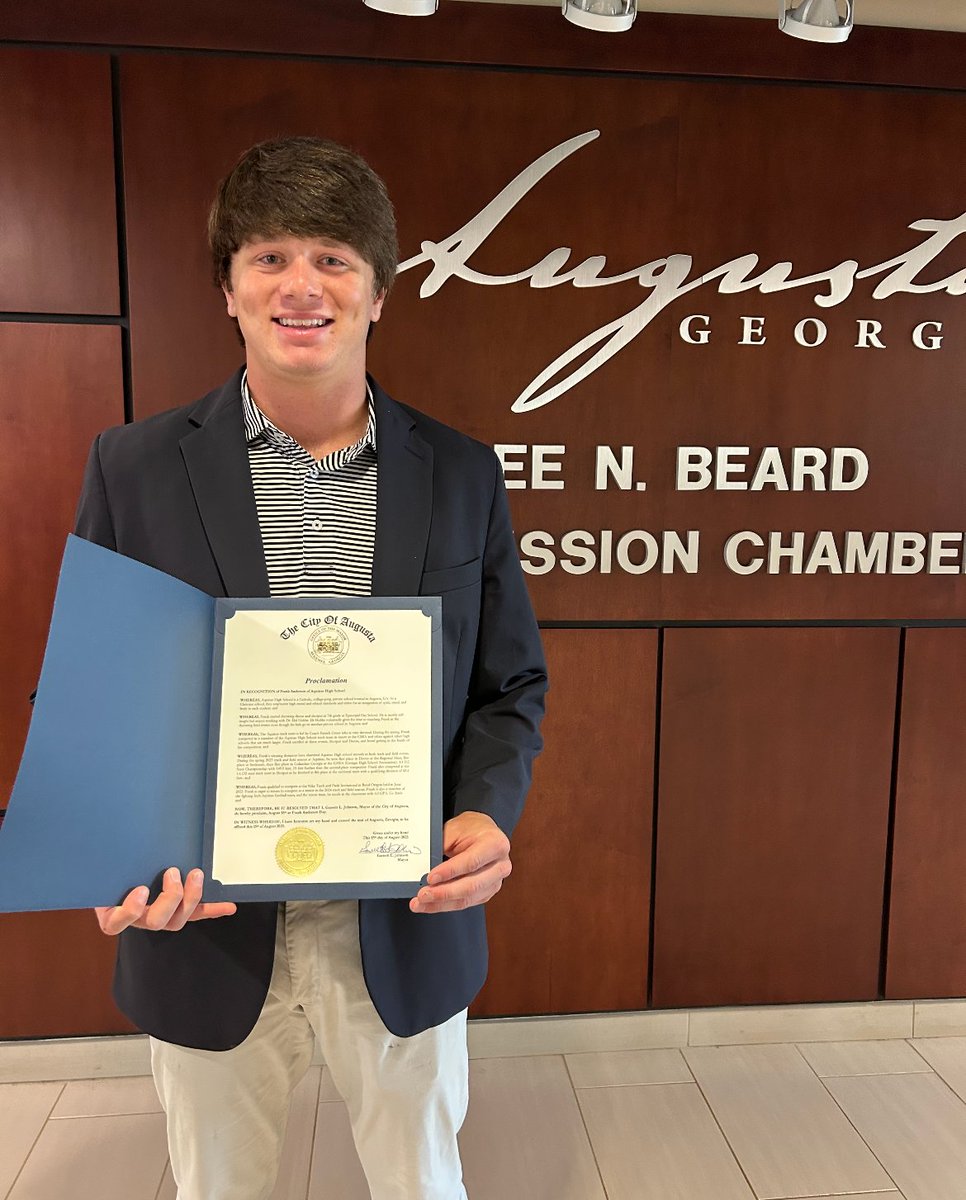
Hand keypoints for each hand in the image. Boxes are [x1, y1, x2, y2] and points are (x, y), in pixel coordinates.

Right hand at [95, 868, 236, 934]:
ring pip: (176, 921)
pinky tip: (227, 906)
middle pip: (154, 921)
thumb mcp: (99, 864)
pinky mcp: (175, 911)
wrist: (115, 870)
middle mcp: (136, 918)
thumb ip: (102, 859)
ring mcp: (157, 916)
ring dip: (190, 898)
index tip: (141, 890)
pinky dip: (211, 909)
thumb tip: (103, 835)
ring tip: (196, 875)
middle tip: (173, 872)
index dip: (129, 911)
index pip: (115, 922)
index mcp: (111, 911)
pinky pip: (194, 915)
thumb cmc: (109, 869)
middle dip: (170, 898)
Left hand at [410, 811, 510, 913]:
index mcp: (496, 844)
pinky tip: (431, 904)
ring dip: (441, 904)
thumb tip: (424, 868)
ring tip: (421, 903)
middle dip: (444, 893)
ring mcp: (495, 882)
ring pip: (467, 899)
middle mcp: (500, 865)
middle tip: (423, 895)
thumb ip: (442, 848)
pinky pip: (465, 903)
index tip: (431, 878)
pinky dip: (446, 905)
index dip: (450, 872)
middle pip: (471, 886)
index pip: (472, 862)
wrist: (481, 832)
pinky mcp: (487, 893)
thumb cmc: (470, 829)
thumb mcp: (454, 829)